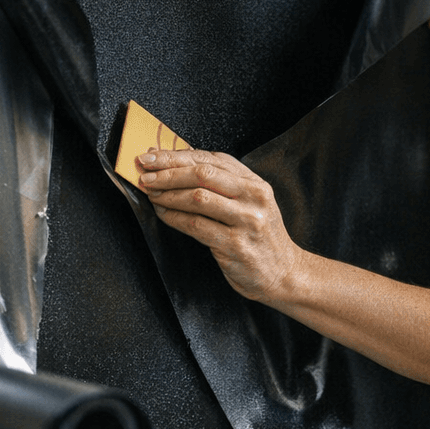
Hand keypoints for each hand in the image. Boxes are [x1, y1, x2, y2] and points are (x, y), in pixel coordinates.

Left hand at [136, 149, 303, 303]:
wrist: (284, 273)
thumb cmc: (260, 238)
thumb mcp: (251, 204)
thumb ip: (223, 185)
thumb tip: (178, 166)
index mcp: (255, 183)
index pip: (212, 159)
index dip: (178, 156)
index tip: (153, 155)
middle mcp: (253, 197)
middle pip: (202, 174)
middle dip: (168, 172)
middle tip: (145, 173)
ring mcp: (246, 221)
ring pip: (198, 198)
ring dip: (168, 194)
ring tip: (152, 193)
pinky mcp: (235, 245)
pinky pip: (196, 225)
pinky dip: (174, 218)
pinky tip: (163, 214)